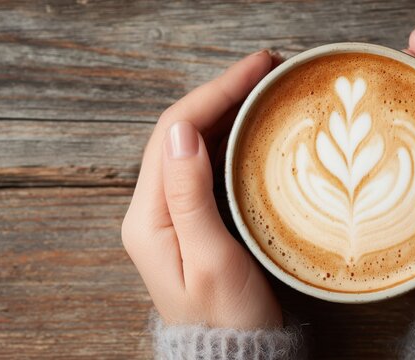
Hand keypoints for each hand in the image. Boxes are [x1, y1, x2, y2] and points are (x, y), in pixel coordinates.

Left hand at [121, 50, 282, 328]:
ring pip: (194, 144)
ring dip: (225, 111)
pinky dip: (229, 138)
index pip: (174, 133)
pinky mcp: (194, 220)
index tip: (255, 69)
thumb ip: (189, 196)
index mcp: (149, 217)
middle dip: (221, 94)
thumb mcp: (211, 260)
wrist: (231, 357)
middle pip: (181, 132)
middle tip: (265, 69)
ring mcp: (172, 214)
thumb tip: (181, 131)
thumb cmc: (227, 320)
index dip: (214, 93)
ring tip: (262, 87)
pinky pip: (206, 165)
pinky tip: (253, 127)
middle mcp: (153, 209)